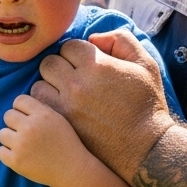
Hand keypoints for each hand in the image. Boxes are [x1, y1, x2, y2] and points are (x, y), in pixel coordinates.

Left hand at [0, 94, 90, 186]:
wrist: (72, 170)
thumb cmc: (66, 143)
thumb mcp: (58, 119)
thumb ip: (40, 109)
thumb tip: (21, 105)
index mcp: (42, 115)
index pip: (19, 100)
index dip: (21, 108)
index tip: (26, 117)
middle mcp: (30, 127)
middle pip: (8, 116)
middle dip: (14, 123)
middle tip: (24, 132)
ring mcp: (21, 145)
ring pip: (2, 134)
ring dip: (10, 138)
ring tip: (22, 145)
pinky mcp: (16, 161)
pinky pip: (0, 151)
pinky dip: (8, 153)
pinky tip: (20, 155)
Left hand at [32, 30, 176, 180]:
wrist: (145, 147)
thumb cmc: (147, 104)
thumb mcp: (145, 64)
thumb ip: (121, 40)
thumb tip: (93, 38)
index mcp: (97, 65)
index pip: (69, 46)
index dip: (77, 53)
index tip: (85, 64)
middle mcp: (77, 84)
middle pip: (49, 63)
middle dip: (60, 66)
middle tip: (72, 77)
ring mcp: (66, 106)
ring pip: (39, 85)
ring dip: (49, 85)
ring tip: (64, 92)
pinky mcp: (61, 125)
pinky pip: (39, 107)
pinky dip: (45, 104)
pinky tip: (60, 107)